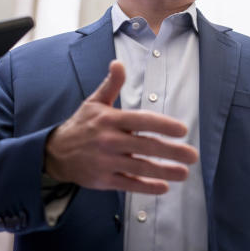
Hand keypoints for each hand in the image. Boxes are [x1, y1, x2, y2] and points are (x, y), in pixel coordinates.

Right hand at [44, 60, 199, 194]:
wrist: (56, 153)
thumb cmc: (82, 125)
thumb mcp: (94, 102)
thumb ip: (111, 84)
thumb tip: (118, 63)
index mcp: (109, 119)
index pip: (141, 121)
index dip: (163, 125)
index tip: (182, 130)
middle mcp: (109, 141)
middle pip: (146, 146)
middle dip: (172, 152)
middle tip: (193, 155)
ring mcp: (106, 162)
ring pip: (140, 168)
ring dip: (165, 172)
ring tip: (184, 173)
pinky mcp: (104, 180)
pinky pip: (129, 184)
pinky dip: (147, 187)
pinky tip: (163, 187)